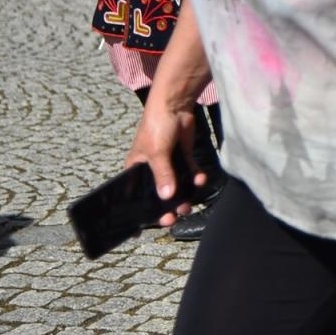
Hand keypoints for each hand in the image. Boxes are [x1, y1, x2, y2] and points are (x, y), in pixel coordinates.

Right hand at [124, 97, 202, 226]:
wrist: (176, 105)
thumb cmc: (157, 126)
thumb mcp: (157, 152)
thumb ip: (163, 174)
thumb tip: (167, 197)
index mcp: (135, 168)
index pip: (134, 194)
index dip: (138, 211)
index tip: (141, 229)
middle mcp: (150, 168)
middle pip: (157, 193)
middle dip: (166, 206)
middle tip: (174, 216)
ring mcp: (168, 162)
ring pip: (175, 186)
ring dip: (183, 195)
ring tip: (190, 204)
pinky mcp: (182, 156)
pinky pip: (188, 173)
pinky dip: (194, 178)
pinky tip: (200, 179)